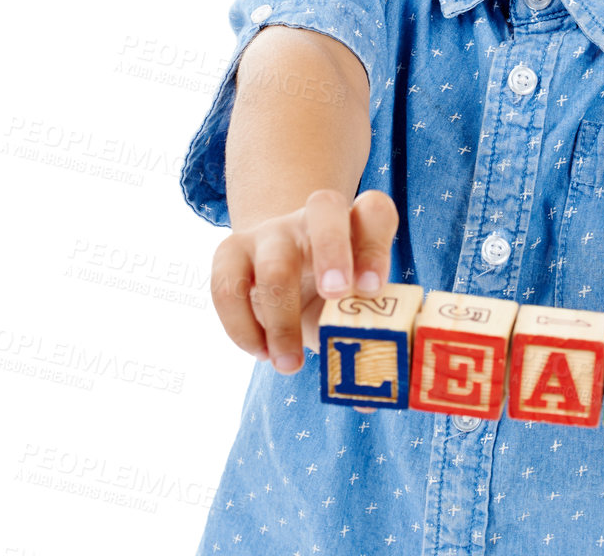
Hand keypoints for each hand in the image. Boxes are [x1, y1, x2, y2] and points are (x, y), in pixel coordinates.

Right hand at [208, 188, 399, 408]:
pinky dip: (241, 327)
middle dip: (332, 251)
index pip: (375, 213)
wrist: (281, 275)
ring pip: (274, 259)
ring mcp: (271, 232)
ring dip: (281, 318)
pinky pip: (227, 286)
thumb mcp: (351, 312)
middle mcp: (315, 218)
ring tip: (288, 363)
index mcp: (357, 225)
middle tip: (336, 296)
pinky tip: (260, 353)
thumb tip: (370, 397)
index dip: (376, 246)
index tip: (373, 288)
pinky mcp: (230, 252)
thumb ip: (367, 345)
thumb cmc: (329, 299)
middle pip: (324, 207)